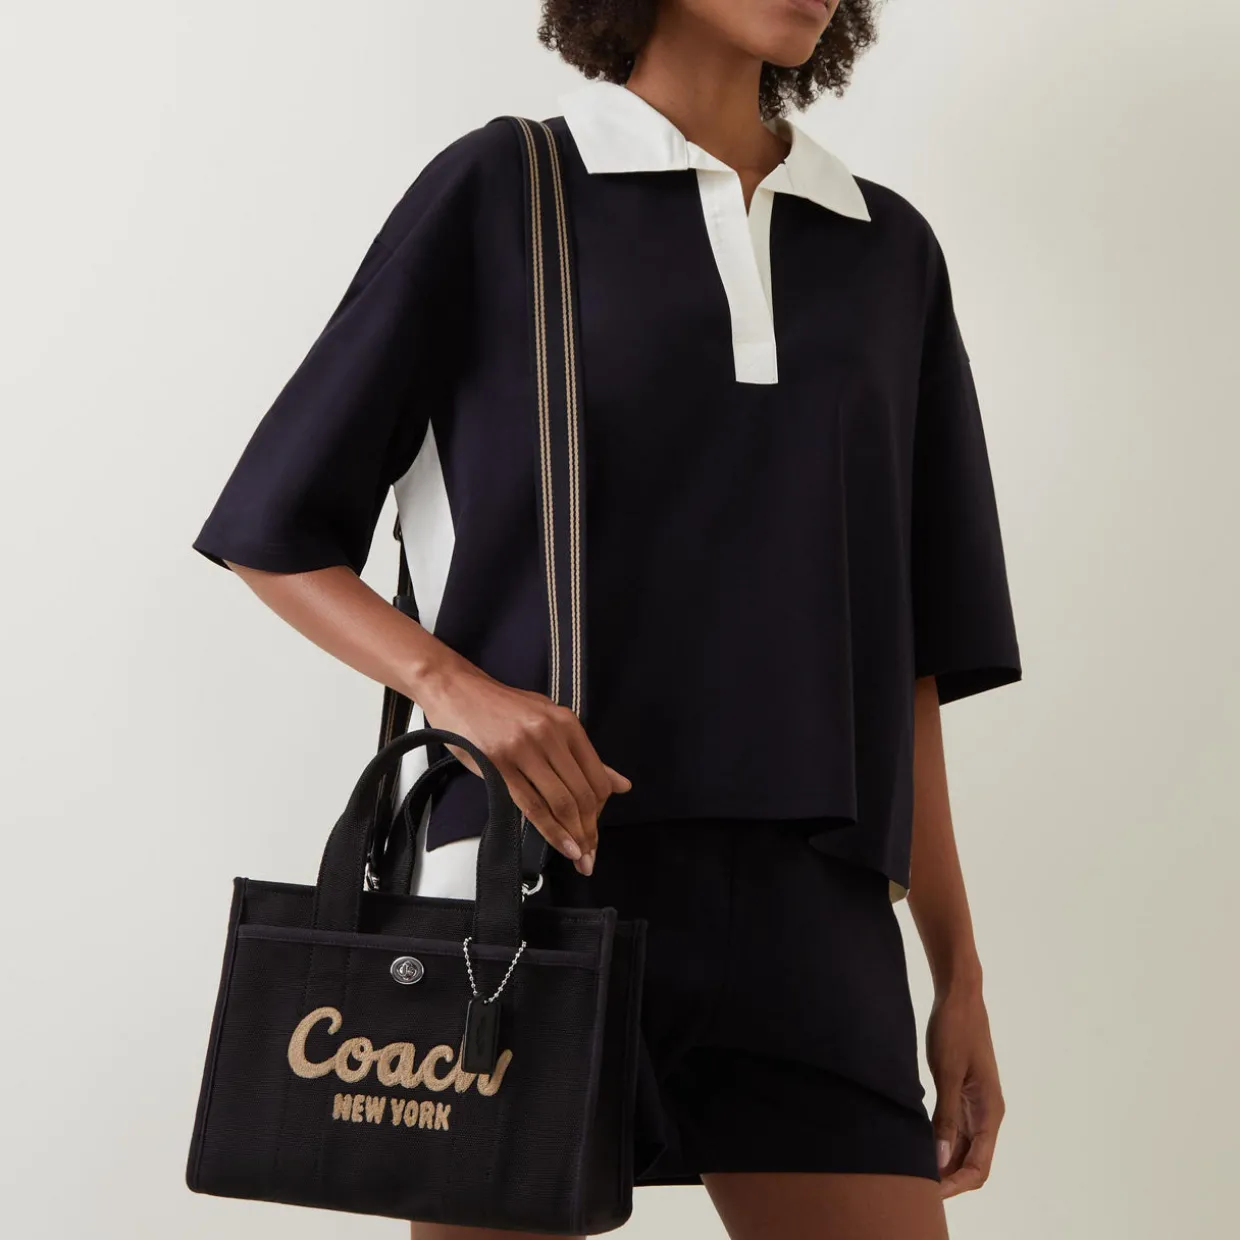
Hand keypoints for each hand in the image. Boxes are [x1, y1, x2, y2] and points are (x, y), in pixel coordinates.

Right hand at [415, 658, 630, 874]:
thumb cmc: (503, 707)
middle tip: (592, 856)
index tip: (596, 832)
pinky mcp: (499, 764)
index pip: (596, 777)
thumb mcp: (548, 720)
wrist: (457, 691)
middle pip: (581, 793)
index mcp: (567, 724)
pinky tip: (562, 846)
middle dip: (590, 830)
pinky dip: (551, 830)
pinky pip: (531, 805)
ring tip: (581, 858)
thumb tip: (622, 785)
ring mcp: (524, 749)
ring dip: (574, 835)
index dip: (602, 811)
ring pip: (560, 802)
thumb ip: (583, 755)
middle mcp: (550, 734)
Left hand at [926, 980, 1003, 1197]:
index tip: (930, 1194)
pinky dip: (940, 1142)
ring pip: (963, 1147)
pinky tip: (918, 1145)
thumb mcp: (946, 1073)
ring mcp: (975, 1104)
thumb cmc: (954, 1030)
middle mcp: (987, 1113)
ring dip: (944, 1162)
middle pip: (972, 1161)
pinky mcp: (962, 1093)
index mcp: (990, 1112)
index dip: (956, 1185)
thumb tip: (942, 1160)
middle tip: (916, 1188)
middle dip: (949, 1179)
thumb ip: (945, 1118)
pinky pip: (955, 1129)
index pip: (979, 1165)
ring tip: (914, 1171)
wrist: (959, 996)